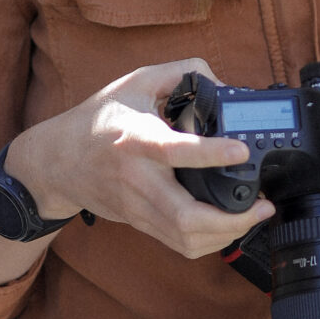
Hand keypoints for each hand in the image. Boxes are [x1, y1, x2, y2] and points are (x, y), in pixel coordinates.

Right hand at [11, 60, 275, 259]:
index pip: (172, 150)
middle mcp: (137, 179)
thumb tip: (225, 87)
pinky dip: (211, 242)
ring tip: (254, 216)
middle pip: (186, 216)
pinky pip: (181, 246)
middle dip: (233, 219)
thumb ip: (182, 72)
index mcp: (135, 139)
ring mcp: (138, 207)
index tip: (241, 150)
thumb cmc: (99, 119)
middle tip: (262, 205)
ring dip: (228, 234)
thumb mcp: (136, 81)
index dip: (209, 153)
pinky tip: (229, 227)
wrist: (57, 162)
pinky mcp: (141, 223)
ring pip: (186, 239)